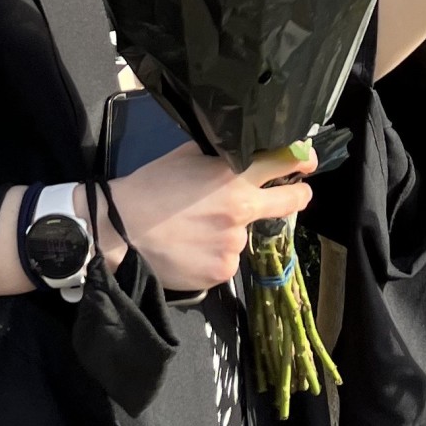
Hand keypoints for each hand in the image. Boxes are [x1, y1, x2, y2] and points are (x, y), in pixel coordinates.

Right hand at [107, 145, 312, 289]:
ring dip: (231, 232)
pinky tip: (192, 249)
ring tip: (196, 230)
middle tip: (296, 193)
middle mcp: (242, 211)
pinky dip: (214, 255)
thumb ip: (220, 156)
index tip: (306, 162)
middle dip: (297, 195)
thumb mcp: (187, 156)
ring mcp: (234, 245)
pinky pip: (226, 260)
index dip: (300, 160)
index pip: (283, 162)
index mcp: (234, 176)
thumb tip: (241, 153)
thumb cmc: (150, 187)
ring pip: (244, 235)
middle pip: (289, 202)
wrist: (120, 232)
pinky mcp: (222, 272)